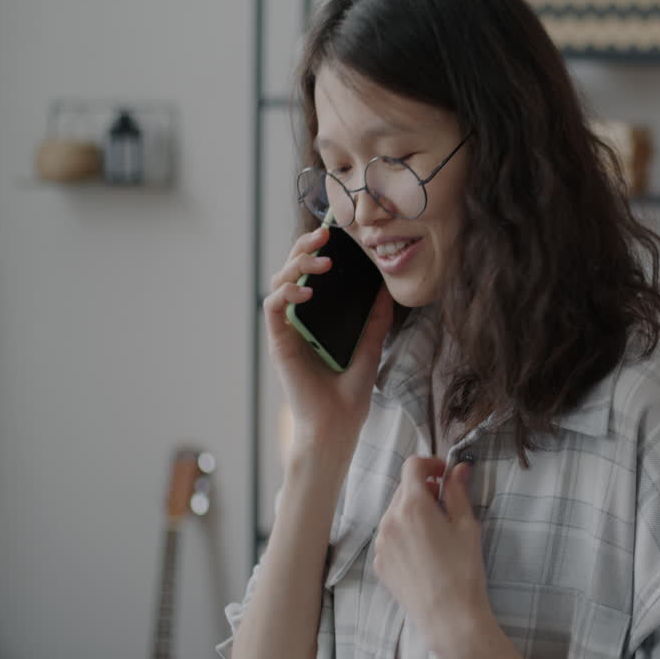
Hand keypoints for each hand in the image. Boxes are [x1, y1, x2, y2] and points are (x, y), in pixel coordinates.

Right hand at [263, 226, 394, 471]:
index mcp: (316, 319)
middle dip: (304, 246)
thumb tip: (387, 290)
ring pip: (278, 282)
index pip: (310, 274)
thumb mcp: (371, 348)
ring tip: (322, 262)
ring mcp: (286, 330)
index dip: (316, 250)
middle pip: (291, 270)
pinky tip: (306, 291)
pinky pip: (272, 307)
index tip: (335, 233)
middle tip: (325, 233)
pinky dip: (285, 292)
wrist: (337, 426)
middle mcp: (297, 321)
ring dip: (297, 265)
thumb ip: (375, 320)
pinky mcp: (278, 343)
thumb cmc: (350, 394)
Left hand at [374, 457, 496, 658]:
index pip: (413, 465)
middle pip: (403, 489)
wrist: (447, 616)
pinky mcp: (379, 562)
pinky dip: (405, 534)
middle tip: (447, 506)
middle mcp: (390, 520)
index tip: (445, 475)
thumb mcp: (467, 525)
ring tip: (436, 533)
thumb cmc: (463, 569)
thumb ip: (458, 491)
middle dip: (424, 489)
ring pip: (395, 513)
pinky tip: (424, 552)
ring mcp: (381, 543)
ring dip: (413, 512)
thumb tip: (458, 468)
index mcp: (413, 505)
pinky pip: (390, 536)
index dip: (431, 464)